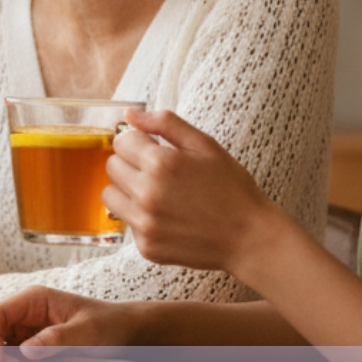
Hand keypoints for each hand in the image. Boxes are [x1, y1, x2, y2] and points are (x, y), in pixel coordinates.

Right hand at [0, 285, 138, 353]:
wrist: (125, 332)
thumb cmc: (108, 325)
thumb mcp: (86, 332)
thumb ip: (56, 339)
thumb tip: (25, 352)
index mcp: (34, 299)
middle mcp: (26, 313)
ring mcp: (28, 329)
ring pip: (0, 346)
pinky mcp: (34, 346)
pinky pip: (13, 356)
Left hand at [104, 110, 278, 273]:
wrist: (251, 238)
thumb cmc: (231, 188)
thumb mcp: (205, 145)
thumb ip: (164, 123)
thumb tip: (129, 114)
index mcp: (161, 163)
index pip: (121, 142)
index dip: (139, 143)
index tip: (156, 150)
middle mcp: (147, 194)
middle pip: (112, 167)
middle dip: (131, 164)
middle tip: (160, 173)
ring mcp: (145, 223)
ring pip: (110, 195)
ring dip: (128, 190)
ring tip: (158, 194)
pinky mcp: (146, 246)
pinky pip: (127, 222)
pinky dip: (141, 218)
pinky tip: (168, 217)